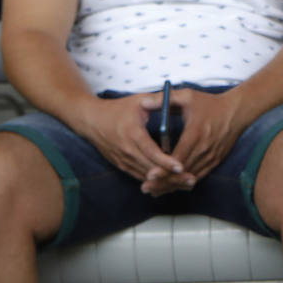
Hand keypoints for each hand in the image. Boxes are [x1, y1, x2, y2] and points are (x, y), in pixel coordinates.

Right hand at [71, 93, 188, 193]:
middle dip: (171, 176)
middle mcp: (126, 149)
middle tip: (191, 179)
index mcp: (132, 133)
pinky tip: (171, 183)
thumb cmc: (117, 109)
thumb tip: (177, 99)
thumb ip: (158, 101)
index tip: (181, 167)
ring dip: (165, 182)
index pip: (151, 151)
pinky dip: (155, 182)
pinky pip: (140, 177)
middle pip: (151, 168)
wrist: (90, 120)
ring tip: (186, 183)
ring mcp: (123, 159)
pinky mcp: (121, 165)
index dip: (166, 161)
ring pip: (146, 176)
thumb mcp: (138, 101)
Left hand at [149, 87, 250, 192]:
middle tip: (146, 188)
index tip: (150, 175)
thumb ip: (163, 99)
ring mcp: (211, 156)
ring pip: (190, 176)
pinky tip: (173, 187)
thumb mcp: (187, 96)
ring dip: (173, 185)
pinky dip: (185, 183)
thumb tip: (142, 103)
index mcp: (195, 133)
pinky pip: (199, 175)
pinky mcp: (216, 160)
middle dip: (163, 181)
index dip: (164, 168)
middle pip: (182, 171)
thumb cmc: (210, 104)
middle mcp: (204, 148)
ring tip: (155, 191)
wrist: (236, 112)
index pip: (178, 157)